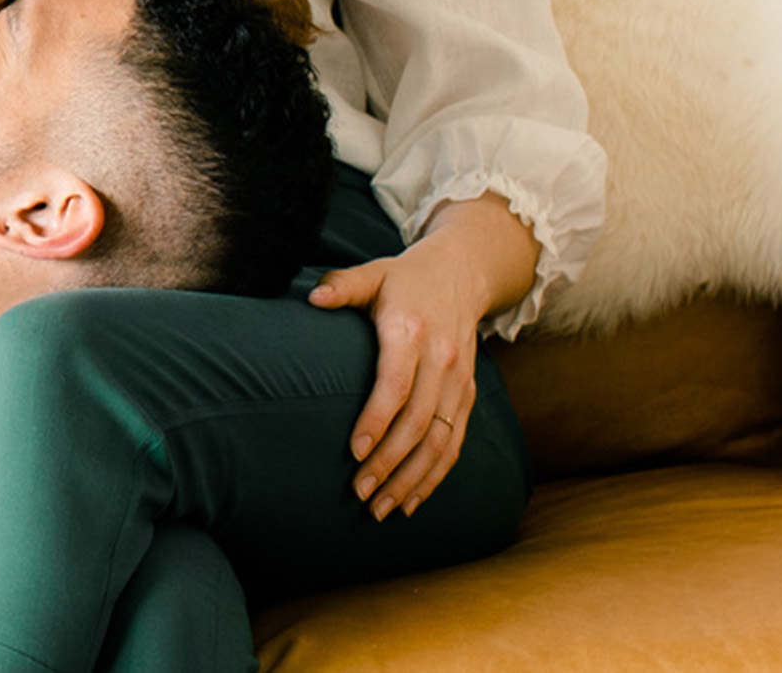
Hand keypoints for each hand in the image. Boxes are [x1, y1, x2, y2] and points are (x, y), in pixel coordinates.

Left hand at [308, 194, 540, 520]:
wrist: (464, 273)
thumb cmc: (404, 278)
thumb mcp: (372, 273)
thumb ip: (342, 286)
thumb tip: (314, 297)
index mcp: (411, 330)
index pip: (396, 384)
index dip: (377, 420)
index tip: (354, 451)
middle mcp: (440, 360)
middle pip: (418, 422)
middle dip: (390, 463)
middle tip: (360, 493)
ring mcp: (459, 381)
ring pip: (441, 441)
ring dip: (413, 479)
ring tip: (383, 509)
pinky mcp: (467, 396)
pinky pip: (455, 443)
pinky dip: (437, 475)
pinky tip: (414, 500)